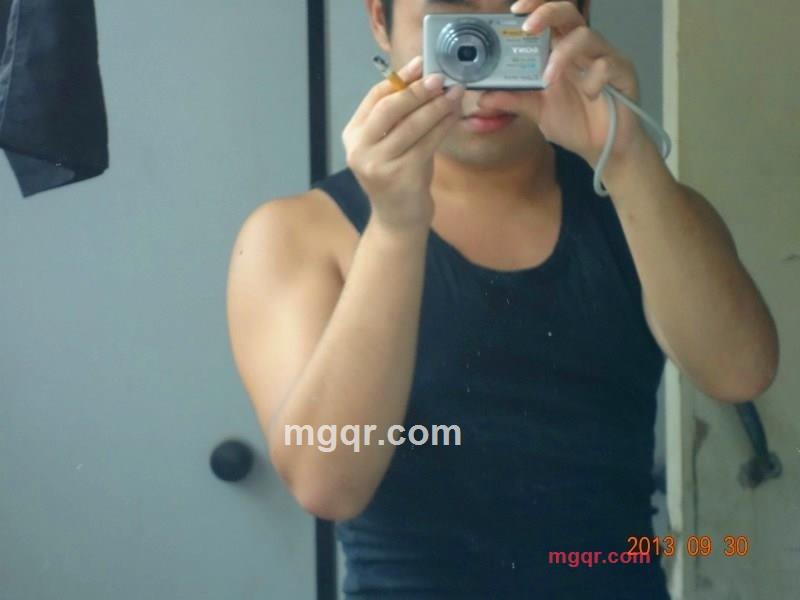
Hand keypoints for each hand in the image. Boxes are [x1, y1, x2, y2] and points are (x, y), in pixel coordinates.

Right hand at [342, 56, 464, 231]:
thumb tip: (423, 78)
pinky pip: (427, 142)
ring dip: (436, 106)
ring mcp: (379, 164)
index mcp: (352, 136)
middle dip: (418, 90)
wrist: (398, 219)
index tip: (421, 65)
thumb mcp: (391, 144)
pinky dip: (443, 126)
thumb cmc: (398, 176)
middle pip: (390, 108)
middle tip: (441, 78)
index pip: (374, 98)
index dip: (399, 79)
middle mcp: (359, 150)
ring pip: (412, 125)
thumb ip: (398, 117)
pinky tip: (453, 116)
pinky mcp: (401, 175)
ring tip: (454, 93)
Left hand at [483, 1, 649, 168]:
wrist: (603, 149)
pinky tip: (590, 94)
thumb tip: (483, 97)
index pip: (550, 17)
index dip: (536, 7)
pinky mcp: (623, 74)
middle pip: (569, 12)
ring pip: (586, 36)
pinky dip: (594, 78)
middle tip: (526, 27)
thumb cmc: (575, 123)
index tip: (514, 10)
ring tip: (548, 80)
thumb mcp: (537, 111)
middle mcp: (583, 49)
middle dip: (546, 13)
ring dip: (563, 55)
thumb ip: (513, 100)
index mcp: (562, 51)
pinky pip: (609, 64)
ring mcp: (605, 58)